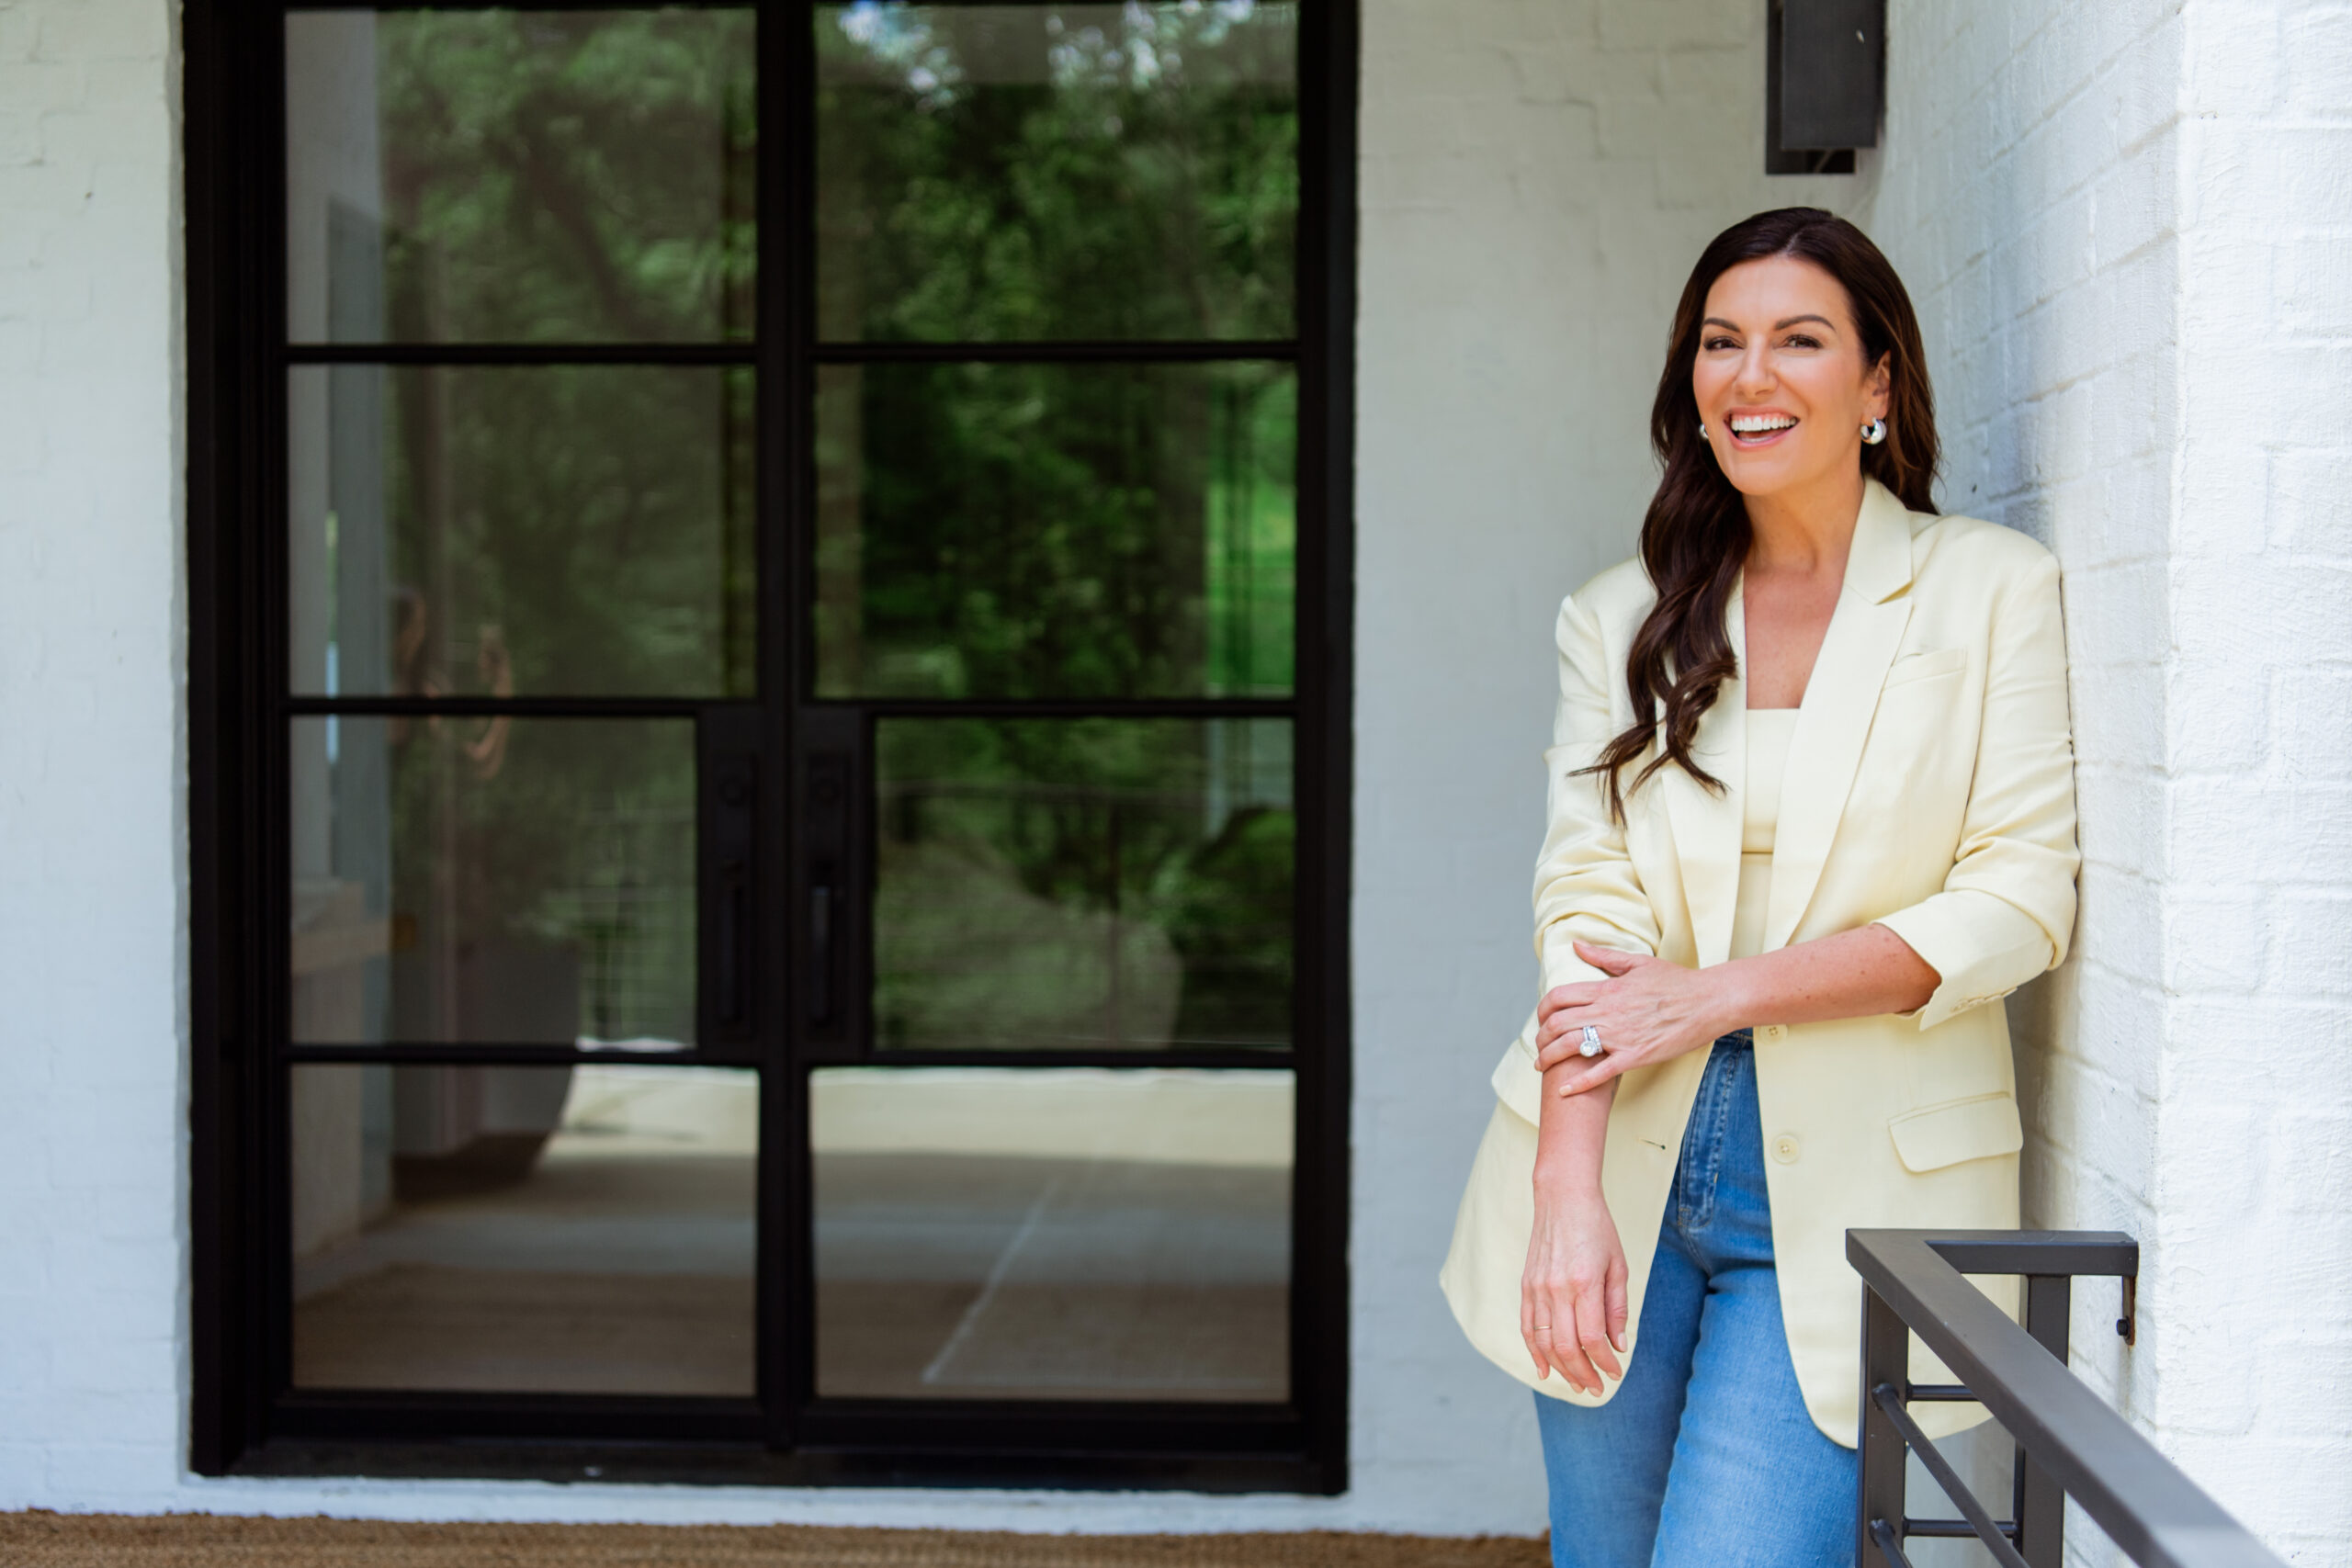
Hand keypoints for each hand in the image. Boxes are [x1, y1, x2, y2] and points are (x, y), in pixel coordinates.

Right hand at [1521, 1172, 1627, 1394]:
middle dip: (1583, 1374)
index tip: (1615, 1373)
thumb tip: (1618, 1346)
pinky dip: (1534, 1352)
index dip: (1604, 1363)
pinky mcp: (1526, 1286)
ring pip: (1545, 1343)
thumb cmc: (1597, 1229)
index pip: (1592, 1338)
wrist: (1562, 1198)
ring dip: (1561, 1369)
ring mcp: (1537, 1288)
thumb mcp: (1618, 1265)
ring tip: (1577, 1384)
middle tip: (1597, 1389)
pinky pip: (1527, 1327)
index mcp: (1584, 1283)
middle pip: (1567, 1347)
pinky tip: (1545, 1369)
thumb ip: (1617, 1307)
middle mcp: (1557, 1289)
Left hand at [1533, 939, 1735, 1094]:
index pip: (1559, 997)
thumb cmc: (1676, 981)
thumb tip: (1576, 945)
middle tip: (1538, 1047)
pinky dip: (1579, 1084)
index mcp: (1607, 989)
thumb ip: (1603, 957)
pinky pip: (1600, 1073)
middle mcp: (1608, 1012)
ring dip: (1550, 1058)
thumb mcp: (1637, 963)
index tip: (1541, 1018)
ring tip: (1542, 1066)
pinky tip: (1566, 1091)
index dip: (1542, 1009)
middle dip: (1540, 1037)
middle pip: (1558, 1024)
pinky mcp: (1636, 1056)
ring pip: (1571, 1047)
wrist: (1709, 1001)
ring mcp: (1621, 1035)